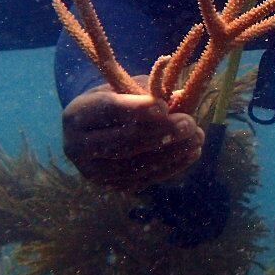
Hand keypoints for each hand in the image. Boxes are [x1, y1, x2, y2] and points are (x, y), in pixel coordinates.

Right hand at [62, 78, 204, 191]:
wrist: (95, 131)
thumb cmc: (115, 101)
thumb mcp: (124, 88)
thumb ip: (147, 91)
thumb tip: (179, 98)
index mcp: (77, 115)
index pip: (107, 111)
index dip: (137, 110)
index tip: (165, 107)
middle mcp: (77, 147)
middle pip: (123, 142)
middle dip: (160, 133)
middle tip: (189, 123)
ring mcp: (93, 171)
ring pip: (136, 165)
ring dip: (171, 152)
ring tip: (197, 137)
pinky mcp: (110, 186)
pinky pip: (144, 179)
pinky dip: (171, 166)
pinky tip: (191, 153)